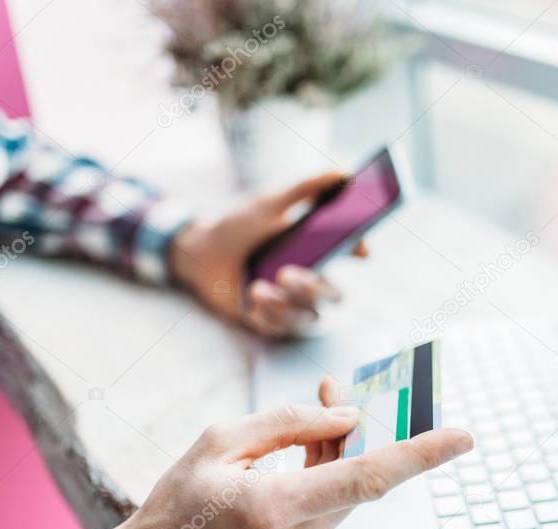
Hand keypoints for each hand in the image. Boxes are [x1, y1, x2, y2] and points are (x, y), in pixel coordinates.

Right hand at [106, 391, 472, 528]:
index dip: (421, 455)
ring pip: (345, 496)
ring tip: (313, 423)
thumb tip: (346, 415)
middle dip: (355, 432)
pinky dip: (323, 485)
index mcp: (274, 509)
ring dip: (337, 458)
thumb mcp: (219, 444)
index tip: (462, 437)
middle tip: (335, 390)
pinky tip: (295, 470)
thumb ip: (288, 423)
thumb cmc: (176, 508)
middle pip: (358, 479)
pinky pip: (329, 514)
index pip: (367, 478)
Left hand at [169, 172, 366, 338]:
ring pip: (307, 316)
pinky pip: (280, 328)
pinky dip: (267, 316)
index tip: (359, 249)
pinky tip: (252, 301)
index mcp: (316, 250)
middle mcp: (309, 279)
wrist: (199, 252)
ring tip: (257, 287)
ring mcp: (291, 303)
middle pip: (333, 294)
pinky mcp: (270, 321)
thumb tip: (344, 172)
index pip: (349, 254)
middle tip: (286, 273)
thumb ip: (306, 189)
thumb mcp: (268, 203)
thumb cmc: (238, 226)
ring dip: (284, 304)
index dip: (358, 251)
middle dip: (312, 287)